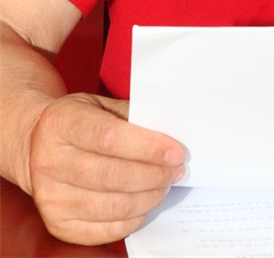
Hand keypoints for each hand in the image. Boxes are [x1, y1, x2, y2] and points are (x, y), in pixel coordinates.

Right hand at [27, 92, 185, 244]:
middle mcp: (50, 161)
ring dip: (148, 197)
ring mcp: (50, 196)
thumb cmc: (79, 121)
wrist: (36, 146)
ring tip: (164, 184)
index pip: (108, 137)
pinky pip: (104, 230)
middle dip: (154, 175)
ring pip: (112, 206)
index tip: (176, 152)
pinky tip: (144, 202)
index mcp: (61, 123)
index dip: (147, 147)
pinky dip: (133, 219)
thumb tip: (170, 137)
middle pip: (112, 176)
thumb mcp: (99, 104)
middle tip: (176, 170)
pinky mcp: (57, 224)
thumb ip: (131, 116)